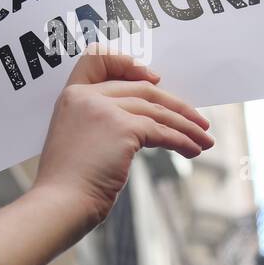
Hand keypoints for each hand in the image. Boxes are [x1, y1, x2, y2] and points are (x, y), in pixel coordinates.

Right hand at [0, 49, 211, 264]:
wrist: (59, 205)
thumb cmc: (67, 185)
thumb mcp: (76, 141)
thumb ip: (99, 124)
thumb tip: (143, 125)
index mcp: (71, 96)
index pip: (96, 59)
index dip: (127, 63)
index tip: (153, 78)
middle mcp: (86, 97)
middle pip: (142, 89)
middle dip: (176, 105)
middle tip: (198, 121)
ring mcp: (104, 110)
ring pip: (157, 110)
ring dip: (186, 126)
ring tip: (204, 140)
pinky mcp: (123, 128)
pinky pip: (162, 131)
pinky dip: (183, 141)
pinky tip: (193, 150)